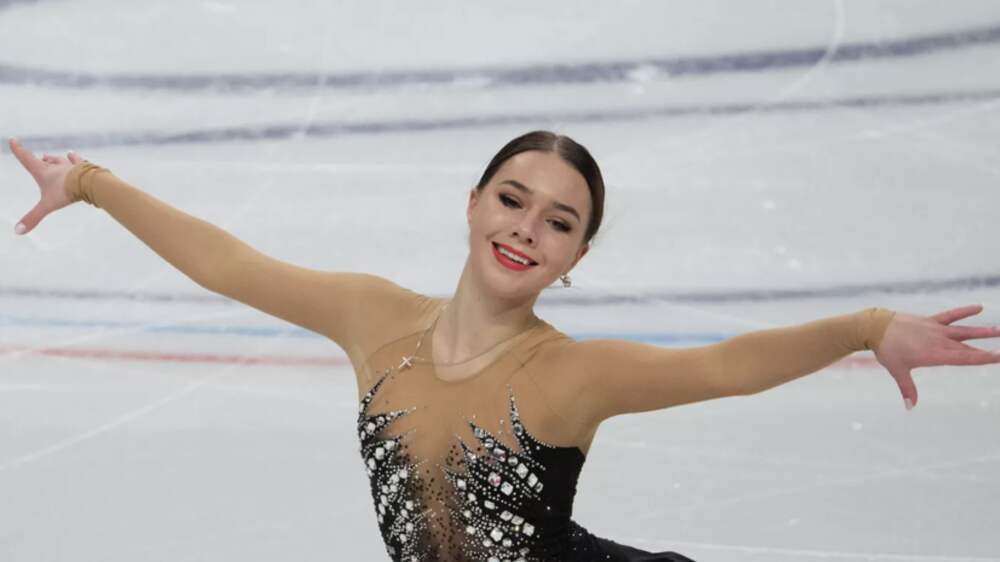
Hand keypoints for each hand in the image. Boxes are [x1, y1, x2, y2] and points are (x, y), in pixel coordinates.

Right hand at [8, 138, 84, 234]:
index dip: (19, 150)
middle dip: (43, 160)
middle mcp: (57, 166)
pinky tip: (77, 157)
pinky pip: (80, 161)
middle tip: (42, 158)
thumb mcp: (47, 205)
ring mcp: (71, 165)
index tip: (13, 140)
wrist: (89, 183)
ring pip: (63, 159)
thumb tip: (17, 231)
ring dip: (59, 159)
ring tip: (58, 156)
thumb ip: (33, 217)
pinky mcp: (84, 167)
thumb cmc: (66, 192)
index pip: (27, 158)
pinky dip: (77, 159)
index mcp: (44, 171)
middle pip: (47, 160)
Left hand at [875, 304, 999, 409]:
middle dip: (986, 351)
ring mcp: (935, 329)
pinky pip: (950, 315)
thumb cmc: (886, 350)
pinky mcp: (930, 320)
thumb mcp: (897, 370)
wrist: (875, 327)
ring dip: (982, 331)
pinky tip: (978, 307)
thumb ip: (907, 388)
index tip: (999, 357)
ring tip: (999, 330)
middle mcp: (938, 341)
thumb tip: (910, 407)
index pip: (964, 358)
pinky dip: (963, 312)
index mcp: (934, 355)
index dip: (983, 358)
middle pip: (967, 348)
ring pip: (963, 331)